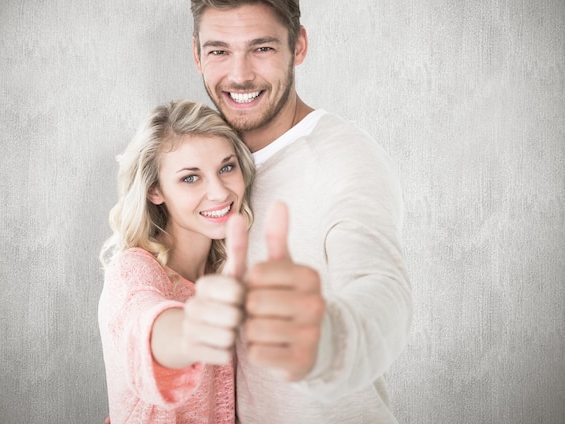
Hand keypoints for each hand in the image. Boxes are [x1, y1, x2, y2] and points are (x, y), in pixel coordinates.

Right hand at [180, 213, 247, 364]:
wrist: (203, 331)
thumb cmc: (229, 298)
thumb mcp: (235, 272)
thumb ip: (238, 245)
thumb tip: (237, 214)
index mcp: (206, 283)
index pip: (236, 289)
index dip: (246, 296)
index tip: (243, 295)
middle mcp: (193, 303)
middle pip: (233, 315)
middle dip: (242, 317)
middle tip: (240, 314)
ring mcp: (189, 326)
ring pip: (227, 336)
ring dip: (237, 335)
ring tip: (233, 329)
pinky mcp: (190, 349)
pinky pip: (222, 354)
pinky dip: (229, 351)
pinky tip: (225, 344)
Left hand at [244, 202, 325, 380]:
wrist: (315, 341)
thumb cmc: (289, 297)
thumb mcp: (284, 267)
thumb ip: (278, 235)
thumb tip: (279, 201)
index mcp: (309, 276)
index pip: (256, 273)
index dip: (250, 284)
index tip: (262, 289)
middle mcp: (315, 303)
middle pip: (254, 302)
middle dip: (249, 308)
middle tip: (260, 312)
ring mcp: (312, 334)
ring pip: (254, 329)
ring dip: (251, 330)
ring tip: (265, 328)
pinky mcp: (302, 362)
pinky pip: (258, 354)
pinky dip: (256, 351)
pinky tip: (270, 347)